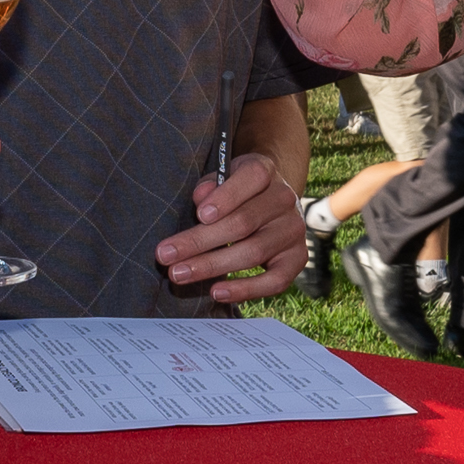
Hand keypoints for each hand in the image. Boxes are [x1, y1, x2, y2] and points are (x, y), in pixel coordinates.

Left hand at [156, 151, 307, 299]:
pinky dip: (245, 289)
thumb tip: (201, 201)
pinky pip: (275, 281)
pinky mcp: (297, 259)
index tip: (200, 215)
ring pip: (253, 252)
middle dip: (200, 241)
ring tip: (179, 274)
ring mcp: (293, 230)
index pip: (252, 178)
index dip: (226, 197)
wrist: (269, 201)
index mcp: (265, 171)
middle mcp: (284, 199)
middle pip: (243, 222)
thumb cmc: (235, 191)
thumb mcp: (221, 177)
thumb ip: (209, 186)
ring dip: (212, 266)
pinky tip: (216, 291)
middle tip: (166, 255)